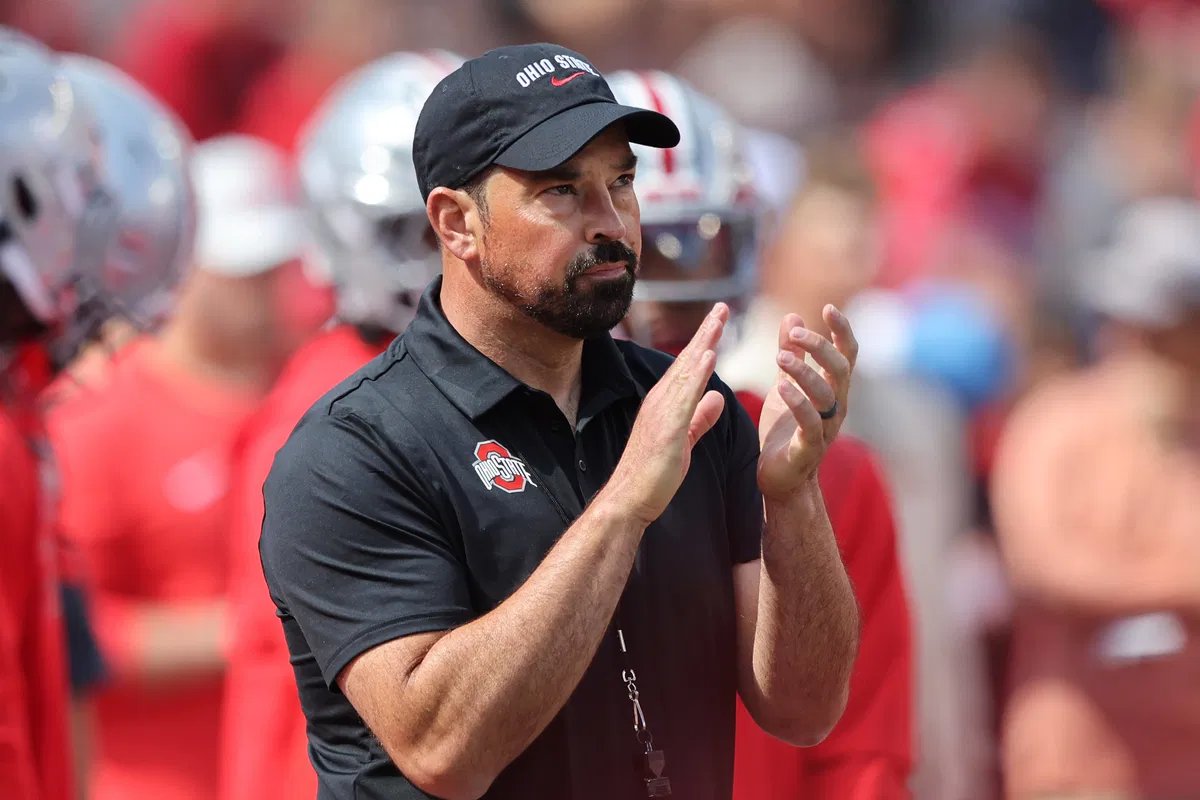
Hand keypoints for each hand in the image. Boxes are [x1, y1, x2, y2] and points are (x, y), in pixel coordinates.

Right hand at [608, 303, 728, 524]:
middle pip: (687, 361)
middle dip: (705, 333)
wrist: (629, 500)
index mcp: (666, 404)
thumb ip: (700, 417)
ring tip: (718, 321)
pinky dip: (696, 374)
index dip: (704, 342)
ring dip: (702, 344)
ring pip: (686, 372)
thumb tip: (717, 396)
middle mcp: (661, 401)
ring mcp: (661, 413)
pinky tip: (708, 356)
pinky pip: (684, 396)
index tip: (719, 321)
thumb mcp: (684, 439)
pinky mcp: (667, 429)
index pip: (688, 367)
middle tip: (722, 306)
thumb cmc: (653, 474)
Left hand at [757, 306, 857, 499]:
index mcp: (833, 389)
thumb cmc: (785, 430)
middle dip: (820, 347)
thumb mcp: (785, 385)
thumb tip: (792, 317)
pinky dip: (797, 401)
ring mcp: (826, 428)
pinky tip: (780, 385)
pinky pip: (810, 422)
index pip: (847, 354)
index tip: (828, 307)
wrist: (780, 478)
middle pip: (839, 369)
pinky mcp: (809, 448)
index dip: (842, 330)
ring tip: (780, 356)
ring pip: (826, 394)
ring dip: (804, 371)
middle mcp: (836, 407)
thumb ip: (792, 354)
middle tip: (795, 334)